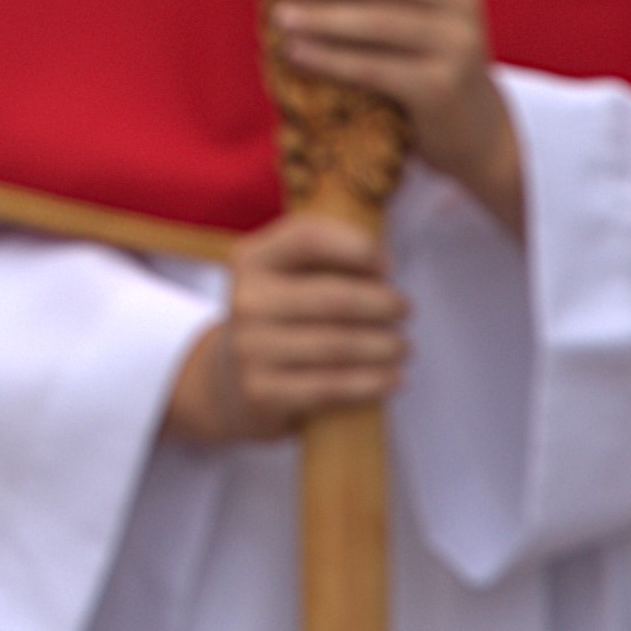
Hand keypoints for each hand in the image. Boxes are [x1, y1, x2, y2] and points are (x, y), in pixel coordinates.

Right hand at [170, 208, 404, 442]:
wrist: (225, 380)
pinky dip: (372, 382)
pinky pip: (331, 386)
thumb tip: (383, 269)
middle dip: (382, 304)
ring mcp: (251, 349)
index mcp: (252, 260)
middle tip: (404, 311)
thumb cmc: (277, 318)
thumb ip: (324, 261)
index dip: (357, 248)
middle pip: (333, 298)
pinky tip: (393, 378)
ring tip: (402, 346)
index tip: (387, 266)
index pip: (307, 238)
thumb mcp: (282, 277)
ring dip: (384, 346)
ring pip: (338, 345)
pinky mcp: (263, 392)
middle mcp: (247, 301)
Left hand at [272, 0, 524, 228]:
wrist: (472, 126)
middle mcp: (462, 4)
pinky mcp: (441, 88)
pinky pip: (377, 67)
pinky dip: (331, 58)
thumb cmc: (424, 56)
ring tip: (282, 16)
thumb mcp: (418, 11)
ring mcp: (457, 47)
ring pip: (382, 21)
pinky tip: (297, 52)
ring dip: (325, 16)